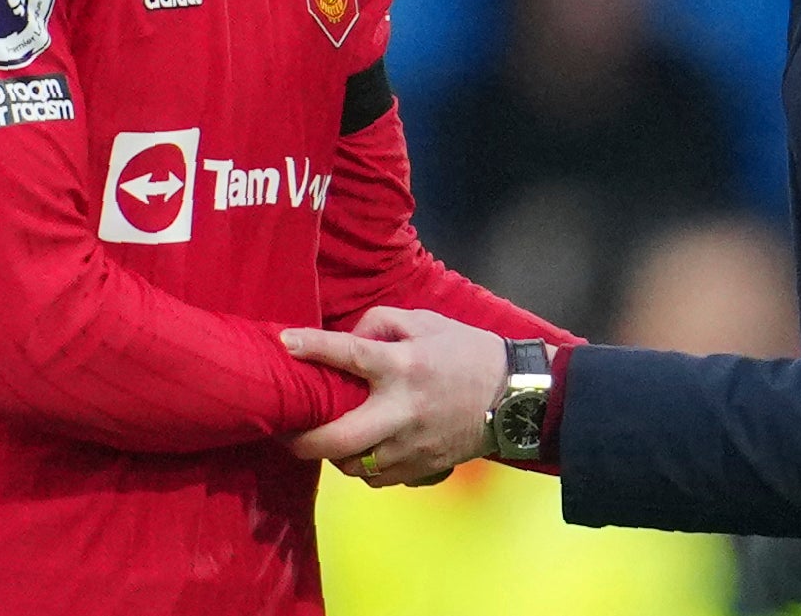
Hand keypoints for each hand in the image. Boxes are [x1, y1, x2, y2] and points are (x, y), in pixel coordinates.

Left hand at [280, 308, 506, 486]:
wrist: (515, 397)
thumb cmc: (468, 353)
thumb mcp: (428, 322)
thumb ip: (382, 323)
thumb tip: (347, 340)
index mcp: (404, 366)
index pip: (350, 354)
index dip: (313, 347)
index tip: (285, 343)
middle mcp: (402, 410)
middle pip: (339, 438)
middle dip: (302, 441)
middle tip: (285, 432)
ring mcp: (411, 446)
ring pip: (353, 465)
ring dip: (332, 453)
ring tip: (326, 437)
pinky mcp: (420, 468)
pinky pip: (376, 478)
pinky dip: (361, 466)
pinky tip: (362, 450)